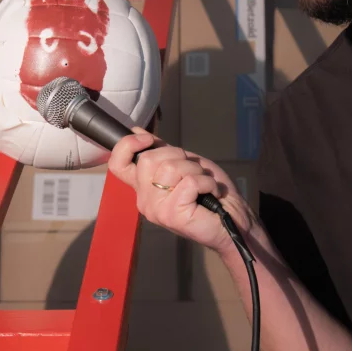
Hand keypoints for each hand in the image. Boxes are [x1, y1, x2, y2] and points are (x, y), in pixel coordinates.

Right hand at [108, 127, 256, 257]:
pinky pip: (188, 182)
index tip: (149, 139)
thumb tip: (135, 130)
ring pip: (169, 168)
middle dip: (178, 155)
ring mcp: (156, 209)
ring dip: (195, 170)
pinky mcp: (171, 215)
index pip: (117, 165)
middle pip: (147, 159)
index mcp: (144, 188)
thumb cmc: (211, 193)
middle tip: (194, 170)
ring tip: (204, 183)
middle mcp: (144, 200)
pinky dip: (206, 182)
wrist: (234, 221)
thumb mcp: (183, 164)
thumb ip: (161, 152)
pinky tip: (211, 192)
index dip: (127, 145)